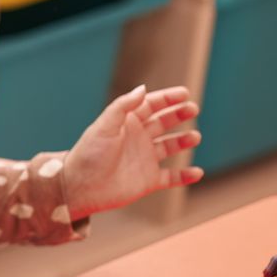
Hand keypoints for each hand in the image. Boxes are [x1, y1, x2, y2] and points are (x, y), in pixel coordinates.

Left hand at [62, 85, 203, 219]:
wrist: (79, 187)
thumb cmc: (88, 155)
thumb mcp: (104, 126)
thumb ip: (123, 106)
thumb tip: (143, 88)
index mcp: (126, 123)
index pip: (150, 105)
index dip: (168, 98)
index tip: (185, 94)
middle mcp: (137, 139)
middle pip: (163, 122)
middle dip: (179, 114)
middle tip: (193, 109)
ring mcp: (144, 159)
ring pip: (170, 146)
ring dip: (184, 141)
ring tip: (195, 137)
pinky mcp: (148, 180)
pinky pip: (172, 177)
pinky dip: (185, 176)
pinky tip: (197, 172)